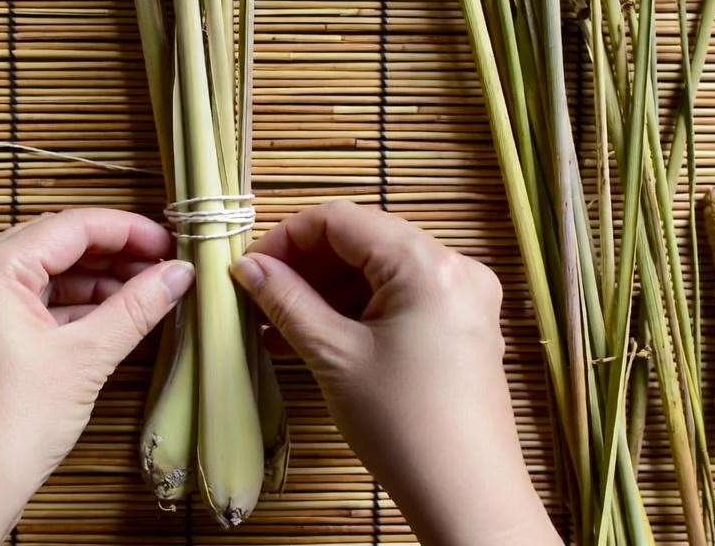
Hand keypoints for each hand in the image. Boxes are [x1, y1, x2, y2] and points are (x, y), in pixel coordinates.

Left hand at [0, 209, 193, 545]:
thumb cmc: (14, 426)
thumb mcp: (87, 358)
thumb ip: (136, 306)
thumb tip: (180, 273)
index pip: (68, 227)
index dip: (126, 231)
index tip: (170, 244)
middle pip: (52, 245)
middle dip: (111, 254)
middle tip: (163, 267)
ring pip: (39, 274)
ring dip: (91, 280)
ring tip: (143, 293)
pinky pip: (23, 302)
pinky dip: (65, 306)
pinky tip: (108, 316)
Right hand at [230, 200, 559, 545]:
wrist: (467, 495)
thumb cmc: (401, 424)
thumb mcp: (333, 355)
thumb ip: (286, 301)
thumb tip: (247, 266)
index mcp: (428, 263)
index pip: (342, 220)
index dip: (287, 237)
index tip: (248, 268)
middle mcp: (455, 267)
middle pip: (364, 241)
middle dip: (306, 265)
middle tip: (257, 297)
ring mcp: (465, 297)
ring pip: (380, 271)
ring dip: (328, 290)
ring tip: (277, 324)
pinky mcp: (463, 326)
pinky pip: (401, 298)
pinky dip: (358, 309)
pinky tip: (316, 336)